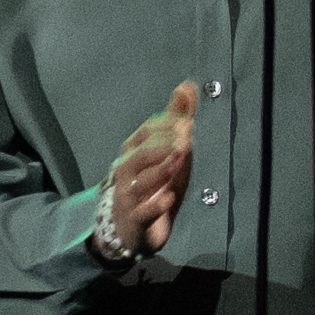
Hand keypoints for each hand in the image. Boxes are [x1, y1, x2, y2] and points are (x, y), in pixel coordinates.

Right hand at [97, 80, 201, 264]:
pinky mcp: (136, 221)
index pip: (145, 133)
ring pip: (139, 182)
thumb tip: (187, 85)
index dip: (165, 127)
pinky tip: (168, 197)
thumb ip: (177, 119)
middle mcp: (126, 173)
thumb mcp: (169, 151)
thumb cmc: (153, 185)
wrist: (133, 229)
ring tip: (179, 159)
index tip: (187, 122)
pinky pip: (142, 213)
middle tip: (186, 138)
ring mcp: (128, 197)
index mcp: (133, 152)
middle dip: (161, 145)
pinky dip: (154, 205)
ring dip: (160, 169)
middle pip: (139, 155)